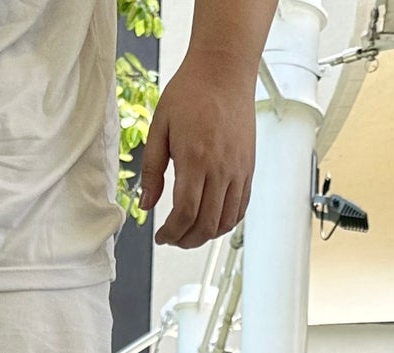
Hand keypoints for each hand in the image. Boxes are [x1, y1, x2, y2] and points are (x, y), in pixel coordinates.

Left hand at [141, 56, 255, 247]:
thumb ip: (151, 169)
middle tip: (173, 239)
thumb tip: (145, 204)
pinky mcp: (248, 170)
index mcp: (195, 159)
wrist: (224, 72)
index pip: (185, 213)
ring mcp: (238, 172)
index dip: (172, 233)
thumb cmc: (190, 93)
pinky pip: (240, 209)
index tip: (161, 237)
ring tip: (190, 233)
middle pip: (206, 225)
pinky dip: (225, 223)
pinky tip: (211, 221)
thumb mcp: (160, 127)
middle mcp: (220, 170)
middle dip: (187, 240)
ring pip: (225, 222)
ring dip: (206, 235)